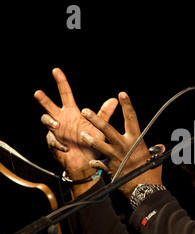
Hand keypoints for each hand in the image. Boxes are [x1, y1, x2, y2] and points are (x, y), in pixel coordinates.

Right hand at [36, 68, 116, 192]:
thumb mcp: (99, 126)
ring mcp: (55, 131)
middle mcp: (62, 119)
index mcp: (72, 112)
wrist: (88, 162)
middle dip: (43, 99)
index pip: (66, 94)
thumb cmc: (92, 141)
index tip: (56, 70)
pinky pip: (53, 141)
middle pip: (50, 106)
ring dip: (50, 122)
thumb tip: (114, 99)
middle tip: (38, 93)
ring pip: (46, 121)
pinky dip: (59, 143)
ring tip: (57, 125)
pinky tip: (66, 147)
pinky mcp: (53, 142)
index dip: (61, 82)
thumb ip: (104, 113)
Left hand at [80, 92, 164, 198]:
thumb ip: (155, 151)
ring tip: (82, 134)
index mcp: (136, 140)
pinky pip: (100, 164)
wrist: (144, 190)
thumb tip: (160, 148)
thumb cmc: (152, 173)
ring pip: (99, 145)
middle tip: (85, 111)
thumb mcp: (155, 158)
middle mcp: (124, 146)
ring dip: (90, 139)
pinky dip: (96, 163)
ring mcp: (115, 157)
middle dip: (95, 119)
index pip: (131, 118)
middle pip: (107, 129)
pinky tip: (92, 162)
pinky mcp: (110, 168)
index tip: (122, 94)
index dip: (127, 105)